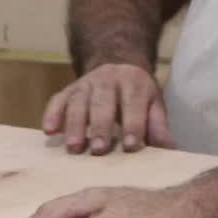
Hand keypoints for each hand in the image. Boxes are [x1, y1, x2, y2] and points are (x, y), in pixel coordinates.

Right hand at [43, 63, 174, 154]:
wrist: (117, 67)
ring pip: (78, 102)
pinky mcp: (69, 89)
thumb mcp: (153, 105)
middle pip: (103, 103)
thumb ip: (158, 127)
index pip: (134, 105)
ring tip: (74, 147)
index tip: (130, 147)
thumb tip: (169, 151)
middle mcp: (109, 78)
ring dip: (75, 124)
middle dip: (100, 127)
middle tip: (98, 149)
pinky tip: (48, 130)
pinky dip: (51, 114)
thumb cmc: (137, 96)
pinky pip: (58, 99)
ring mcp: (86, 83)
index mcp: (134, 82)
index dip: (133, 125)